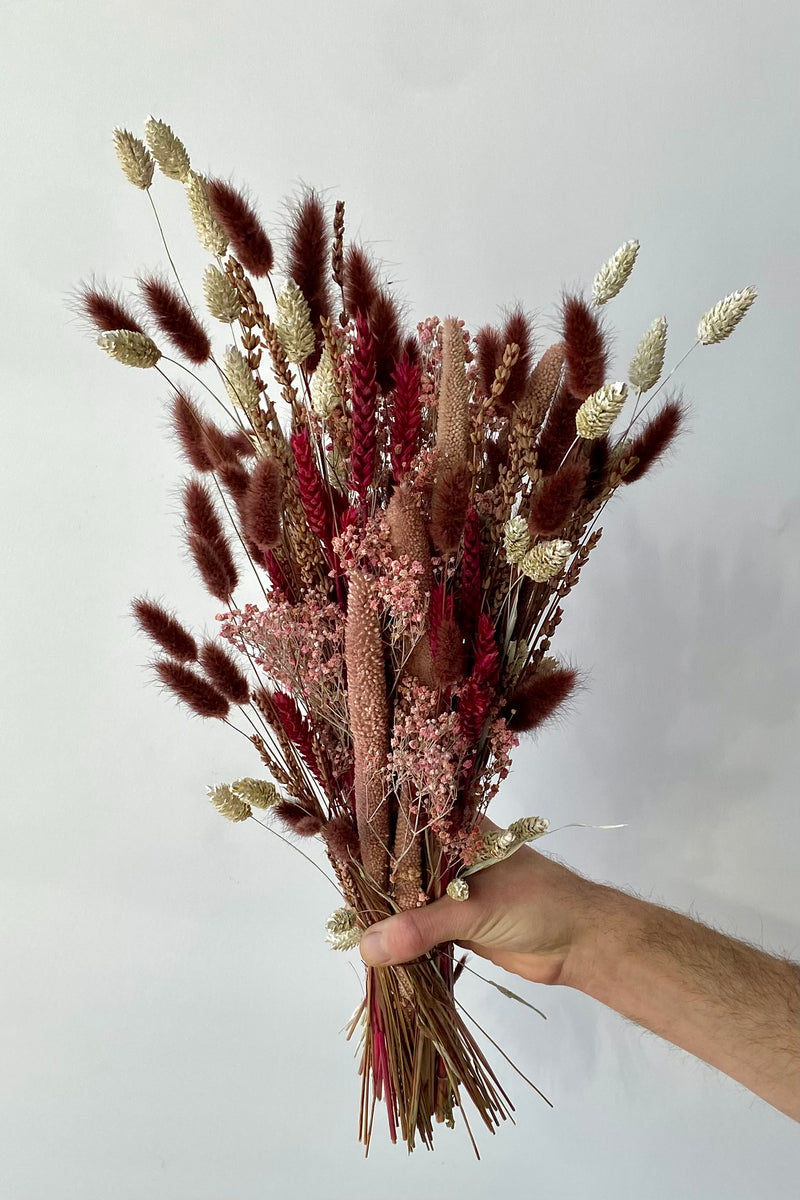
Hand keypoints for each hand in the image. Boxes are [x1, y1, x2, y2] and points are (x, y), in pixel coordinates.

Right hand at [359, 821, 600, 985]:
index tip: (333, 844)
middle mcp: (450, 854)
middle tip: (336, 894)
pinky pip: (417, 928)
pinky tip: (374, 947)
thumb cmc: (537, 903)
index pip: (405, 824)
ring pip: (406, 897)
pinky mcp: (455, 923)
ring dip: (384, 914)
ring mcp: (452, 889)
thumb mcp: (475, 909)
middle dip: (371, 881)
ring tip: (345, 922)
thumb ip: (421, 927)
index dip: (371, 833)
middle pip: (400, 864)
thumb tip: (367, 946)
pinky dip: (400, 938)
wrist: (580, 943)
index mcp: (457, 829)